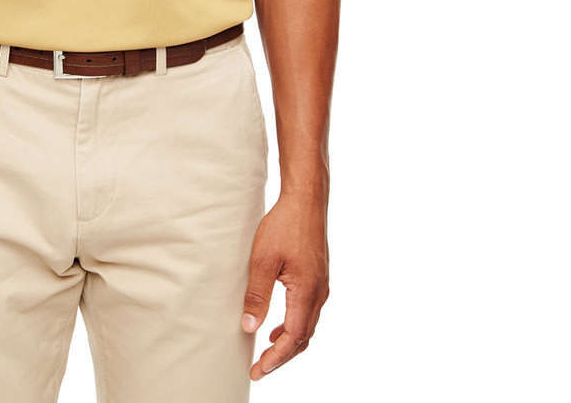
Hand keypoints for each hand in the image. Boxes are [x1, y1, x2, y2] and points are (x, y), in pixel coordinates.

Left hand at [241, 192, 329, 379]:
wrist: (306, 200)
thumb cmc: (284, 225)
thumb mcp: (263, 259)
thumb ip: (257, 294)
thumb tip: (248, 327)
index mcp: (307, 292)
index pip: (292, 338)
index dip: (275, 359)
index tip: (258, 371)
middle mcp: (319, 293)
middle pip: (303, 337)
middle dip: (282, 356)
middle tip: (260, 368)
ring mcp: (321, 285)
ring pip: (308, 326)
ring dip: (289, 342)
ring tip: (268, 352)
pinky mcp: (318, 277)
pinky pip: (309, 312)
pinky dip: (295, 326)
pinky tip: (278, 325)